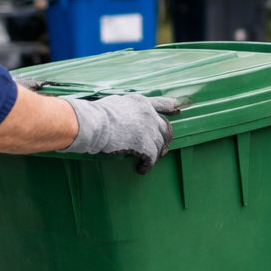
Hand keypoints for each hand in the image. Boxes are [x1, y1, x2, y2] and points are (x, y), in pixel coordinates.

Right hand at [64, 94, 181, 174]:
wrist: (93, 123)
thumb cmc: (96, 114)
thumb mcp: (115, 103)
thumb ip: (126, 108)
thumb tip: (124, 114)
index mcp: (141, 102)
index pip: (163, 103)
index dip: (172, 108)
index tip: (178, 110)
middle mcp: (149, 114)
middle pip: (166, 128)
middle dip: (164, 139)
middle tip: (160, 149)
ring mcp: (149, 129)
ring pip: (160, 144)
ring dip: (154, 154)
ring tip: (146, 161)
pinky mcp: (145, 145)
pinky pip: (152, 158)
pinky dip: (147, 165)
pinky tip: (140, 169)